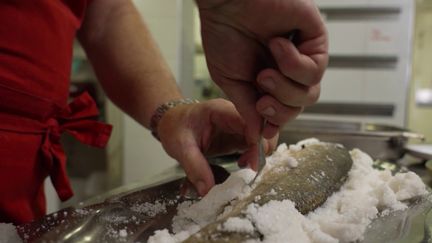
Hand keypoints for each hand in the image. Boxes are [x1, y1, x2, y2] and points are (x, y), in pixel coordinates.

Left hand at [157, 99, 276, 195]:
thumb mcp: (180, 147)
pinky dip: (253, 156)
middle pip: (261, 128)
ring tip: (245, 168)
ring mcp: (238, 124)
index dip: (256, 142)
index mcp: (221, 111)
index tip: (251, 165)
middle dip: (260, 150)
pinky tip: (242, 165)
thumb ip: (194, 167)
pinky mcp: (238, 135)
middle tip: (250, 169)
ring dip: (258, 154)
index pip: (249, 122)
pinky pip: (254, 144)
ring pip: (262, 137)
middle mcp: (234, 115)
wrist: (171, 122)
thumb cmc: (175, 127)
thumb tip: (207, 190)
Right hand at [197, 0, 327, 141]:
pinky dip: (292, 63)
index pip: (282, 111)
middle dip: (279, 110)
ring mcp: (303, 56)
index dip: (275, 124)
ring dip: (284, 89)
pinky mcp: (315, 40)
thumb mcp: (230, 80)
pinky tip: (276, 44)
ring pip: (310, 95)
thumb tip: (255, 137)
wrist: (226, 2)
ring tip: (265, 72)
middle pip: (298, 107)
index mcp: (268, 80)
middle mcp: (287, 71)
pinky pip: (314, 70)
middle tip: (261, 97)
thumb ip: (246, 108)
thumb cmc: (224, 33)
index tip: (262, 133)